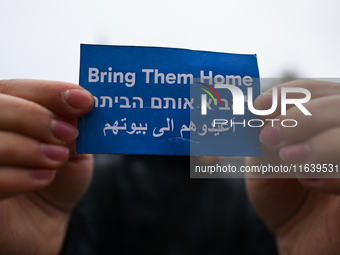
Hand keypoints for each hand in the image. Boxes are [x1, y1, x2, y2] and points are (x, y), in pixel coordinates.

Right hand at [0, 79, 93, 254]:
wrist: (48, 218)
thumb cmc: (60, 176)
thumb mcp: (73, 146)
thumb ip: (72, 123)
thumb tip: (81, 99)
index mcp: (9, 114)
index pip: (14, 89)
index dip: (47, 92)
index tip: (83, 101)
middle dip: (35, 117)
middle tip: (69, 134)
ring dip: (28, 146)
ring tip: (59, 158)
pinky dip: (17, 177)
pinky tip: (44, 178)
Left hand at [246, 79, 339, 253]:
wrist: (295, 237)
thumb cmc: (279, 195)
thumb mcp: (263, 163)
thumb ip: (263, 138)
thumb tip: (259, 110)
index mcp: (325, 123)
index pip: (322, 92)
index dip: (294, 92)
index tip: (261, 103)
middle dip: (306, 116)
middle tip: (271, 134)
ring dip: (323, 142)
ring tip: (287, 157)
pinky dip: (335, 175)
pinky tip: (310, 182)